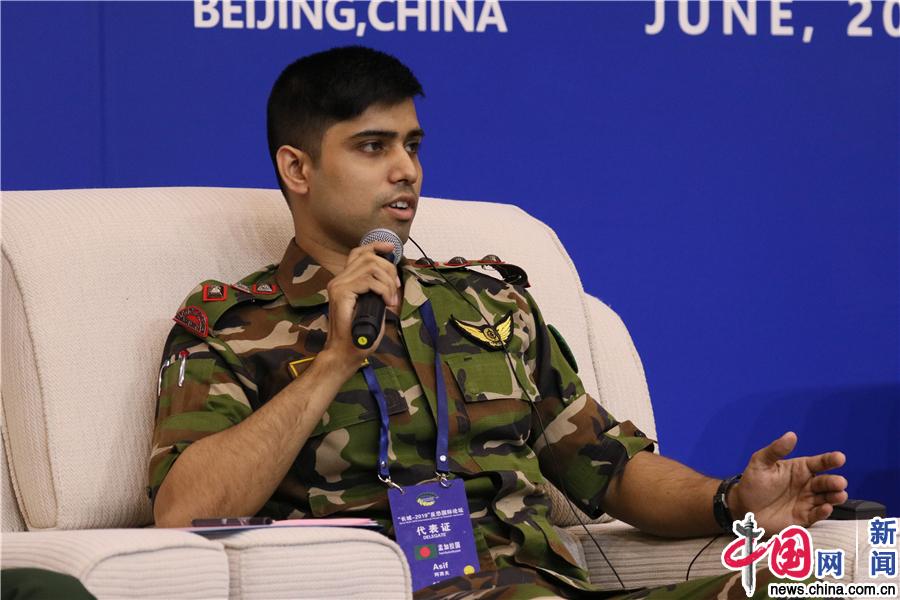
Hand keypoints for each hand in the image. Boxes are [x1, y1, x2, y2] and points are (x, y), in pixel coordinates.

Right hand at [322, 241, 401, 371]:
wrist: (345, 352)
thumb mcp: (372, 307)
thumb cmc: (359, 335)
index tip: (391, 248)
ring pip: (370, 267)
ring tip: (392, 299)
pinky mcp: (341, 293)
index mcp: (344, 281)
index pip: (358, 253)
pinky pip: (369, 281)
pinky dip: (384, 289)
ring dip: (388, 282)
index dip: (375, 246)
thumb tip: (392, 282)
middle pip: (368, 258)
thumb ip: (377, 292)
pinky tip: (387, 301)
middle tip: (396, 289)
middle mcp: (339, 280)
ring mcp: (338, 286)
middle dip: (389, 270)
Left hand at [731, 432, 846, 533]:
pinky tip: (826, 508)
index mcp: (799, 469)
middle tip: (839, 482)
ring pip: (826, 498)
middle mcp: (807, 485)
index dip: (830, 460)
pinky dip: (823, 512)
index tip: (840, 458)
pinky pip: (817, 514)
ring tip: (839, 494)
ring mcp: (807, 501)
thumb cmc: (753, 483)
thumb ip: (776, 450)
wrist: (743, 507)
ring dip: (834, 497)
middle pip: (826, 482)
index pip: (818, 463)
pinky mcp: (804, 517)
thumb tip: (791, 435)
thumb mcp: (760, 463)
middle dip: (834, 482)